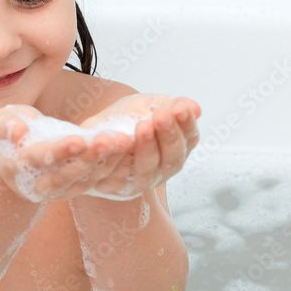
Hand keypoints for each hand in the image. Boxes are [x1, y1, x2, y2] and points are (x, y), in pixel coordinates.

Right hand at [0, 105, 134, 202]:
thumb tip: (18, 131)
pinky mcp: (73, 189)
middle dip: (90, 157)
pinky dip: (112, 166)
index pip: (41, 159)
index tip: (79, 139)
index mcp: (16, 166)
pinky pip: (95, 181)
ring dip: (106, 162)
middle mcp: (38, 184)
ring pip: (85, 180)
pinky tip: (126, 148)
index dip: (60, 151)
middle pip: (67, 174)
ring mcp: (57, 190)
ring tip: (124, 141)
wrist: (12, 160)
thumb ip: (5, 125)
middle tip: (110, 140)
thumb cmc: (5, 134)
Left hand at [78, 94, 200, 198]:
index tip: (180, 109)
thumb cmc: (127, 119)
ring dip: (146, 148)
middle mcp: (163, 168)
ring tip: (143, 126)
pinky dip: (116, 159)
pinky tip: (114, 142)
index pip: (189, 139)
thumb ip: (172, 105)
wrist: (96, 133)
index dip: (186, 125)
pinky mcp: (115, 186)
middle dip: (168, 136)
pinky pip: (115, 175)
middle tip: (162, 117)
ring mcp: (140, 180)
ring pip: (146, 169)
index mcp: (176, 148)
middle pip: (171, 158)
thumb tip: (194, 108)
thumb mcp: (150, 105)